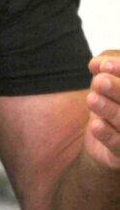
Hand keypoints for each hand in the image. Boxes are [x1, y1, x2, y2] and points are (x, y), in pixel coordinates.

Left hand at [85, 51, 119, 170]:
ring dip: (109, 110)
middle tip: (100, 81)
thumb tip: (97, 64)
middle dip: (118, 90)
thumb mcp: (109, 75)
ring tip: (92, 99)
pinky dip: (108, 135)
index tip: (104, 65)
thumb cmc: (111, 98)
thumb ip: (106, 64)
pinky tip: (96, 126)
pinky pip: (118, 145)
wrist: (104, 134)